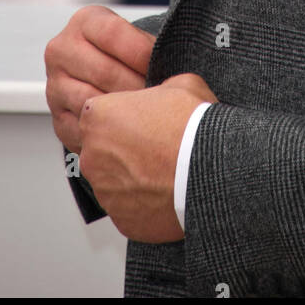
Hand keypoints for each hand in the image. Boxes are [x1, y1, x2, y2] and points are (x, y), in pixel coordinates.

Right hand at [45, 5, 155, 154]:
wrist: (105, 72)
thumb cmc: (128, 53)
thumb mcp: (135, 35)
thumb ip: (148, 45)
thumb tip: (173, 65)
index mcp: (84, 22)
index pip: (114, 34)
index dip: (143, 52)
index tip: (162, 66)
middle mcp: (62, 50)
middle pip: (104, 71)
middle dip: (138, 86)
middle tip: (162, 98)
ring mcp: (55, 85)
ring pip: (92, 102)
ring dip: (124, 112)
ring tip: (148, 116)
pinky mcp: (57, 117)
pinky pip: (83, 129)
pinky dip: (107, 133)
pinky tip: (128, 132)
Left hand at [78, 73, 218, 242]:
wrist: (212, 169)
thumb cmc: (194, 127)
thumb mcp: (180, 84)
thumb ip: (157, 90)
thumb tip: (160, 96)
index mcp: (98, 118)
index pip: (97, 115)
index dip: (122, 117)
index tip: (140, 121)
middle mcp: (92, 156)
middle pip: (102, 150)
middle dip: (123, 148)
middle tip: (155, 146)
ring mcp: (104, 192)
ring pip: (113, 182)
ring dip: (133, 177)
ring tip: (165, 171)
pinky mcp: (121, 220)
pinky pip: (128, 208)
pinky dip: (143, 202)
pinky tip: (166, 192)